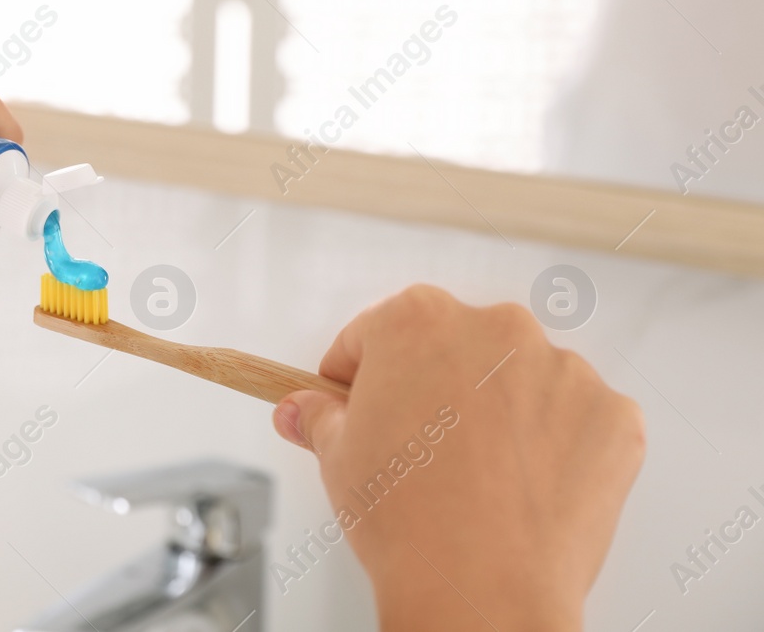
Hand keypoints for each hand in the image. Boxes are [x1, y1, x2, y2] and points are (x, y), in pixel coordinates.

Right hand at [272, 285, 643, 631]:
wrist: (482, 592)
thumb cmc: (408, 521)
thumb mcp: (338, 457)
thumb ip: (320, 417)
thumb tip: (303, 410)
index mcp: (417, 321)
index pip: (375, 333)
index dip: (358, 373)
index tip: (356, 399)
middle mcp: (495, 328)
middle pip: (454, 347)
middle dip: (436, 387)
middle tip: (419, 447)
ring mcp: (562, 370)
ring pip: (522, 379)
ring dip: (502, 412)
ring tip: (478, 477)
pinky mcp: (611, 415)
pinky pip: (578, 419)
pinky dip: (558, 446)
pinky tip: (527, 487)